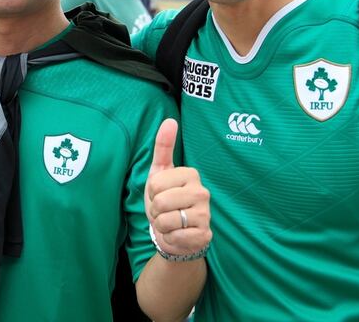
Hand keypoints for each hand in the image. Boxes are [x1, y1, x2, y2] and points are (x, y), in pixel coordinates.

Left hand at [145, 119, 211, 256]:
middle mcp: (203, 193)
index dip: (152, 193)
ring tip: (170, 222)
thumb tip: (170, 120)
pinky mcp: (205, 235)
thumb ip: (163, 147)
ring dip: (161, 225)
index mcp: (191, 174)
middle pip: (161, 202)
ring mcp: (206, 215)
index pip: (155, 184)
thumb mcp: (160, 173)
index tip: (160, 194)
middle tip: (165, 211)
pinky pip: (175, 236)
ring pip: (166, 220)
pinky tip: (178, 235)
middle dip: (156, 210)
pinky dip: (170, 238)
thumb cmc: (166, 200)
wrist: (174, 233)